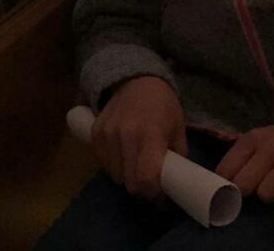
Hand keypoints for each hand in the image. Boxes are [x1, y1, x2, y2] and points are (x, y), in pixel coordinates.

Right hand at [91, 76, 186, 200]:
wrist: (137, 79)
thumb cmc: (163, 106)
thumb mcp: (178, 130)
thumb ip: (176, 159)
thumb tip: (174, 188)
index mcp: (150, 134)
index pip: (145, 178)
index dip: (153, 192)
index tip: (160, 193)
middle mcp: (125, 134)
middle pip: (129, 182)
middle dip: (141, 188)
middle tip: (149, 180)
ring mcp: (107, 132)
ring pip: (114, 175)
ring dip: (126, 176)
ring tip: (135, 165)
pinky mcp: (95, 131)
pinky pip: (102, 162)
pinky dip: (113, 165)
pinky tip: (122, 155)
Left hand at [216, 121, 273, 209]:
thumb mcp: (258, 141)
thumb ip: (241, 159)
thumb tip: (220, 185)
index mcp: (253, 139)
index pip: (227, 169)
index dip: (224, 185)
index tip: (227, 192)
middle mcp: (271, 148)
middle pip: (244, 185)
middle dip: (249, 192)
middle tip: (257, 188)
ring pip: (267, 195)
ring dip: (272, 197)